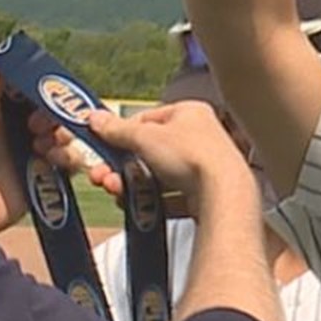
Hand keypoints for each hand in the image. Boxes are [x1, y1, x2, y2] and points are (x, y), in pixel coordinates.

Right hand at [79, 102, 250, 205]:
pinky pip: (170, 198)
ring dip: (133, 184)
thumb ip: (117, 129)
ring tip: (117, 191)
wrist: (223, 195)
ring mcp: (203, 167)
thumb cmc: (195, 157)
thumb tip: (97, 118)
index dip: (122, 132)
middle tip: (104, 175)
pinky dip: (152, 202)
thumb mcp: (145, 137)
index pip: (147, 119)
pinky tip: (138, 206)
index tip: (102, 144)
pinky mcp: (203, 194)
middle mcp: (200, 137)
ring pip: (158, 176)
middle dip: (123, 166)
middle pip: (150, 151)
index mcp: (190, 113)